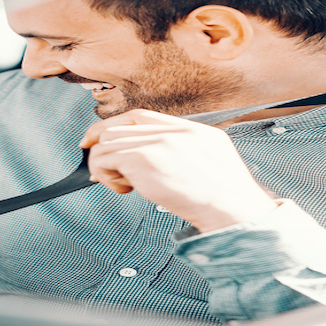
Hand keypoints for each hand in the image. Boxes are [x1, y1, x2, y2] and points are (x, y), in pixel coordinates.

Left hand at [80, 109, 276, 231]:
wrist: (232, 208)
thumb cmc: (226, 197)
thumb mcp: (212, 162)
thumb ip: (186, 153)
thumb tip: (156, 161)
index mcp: (191, 130)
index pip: (142, 117)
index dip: (116, 125)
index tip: (100, 136)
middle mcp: (173, 131)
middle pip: (121, 125)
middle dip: (100, 143)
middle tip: (93, 161)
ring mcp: (158, 142)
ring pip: (109, 142)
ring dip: (106, 166)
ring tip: (121, 184)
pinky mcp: (143, 158)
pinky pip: (106, 159)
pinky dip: (105, 174)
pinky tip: (121, 187)